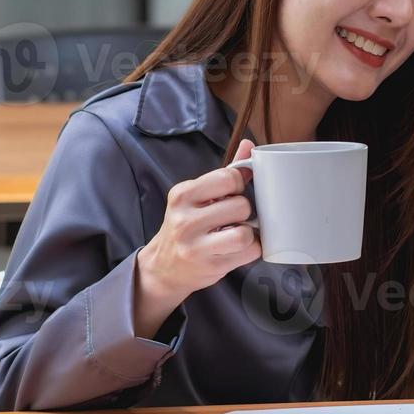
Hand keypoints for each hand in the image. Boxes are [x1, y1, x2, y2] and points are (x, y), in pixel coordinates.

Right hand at [132, 139, 260, 336]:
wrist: (163, 267)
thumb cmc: (186, 226)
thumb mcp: (197, 196)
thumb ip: (225, 172)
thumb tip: (250, 145)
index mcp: (182, 194)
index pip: (228, 177)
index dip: (238, 185)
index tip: (232, 194)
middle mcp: (185, 219)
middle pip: (241, 205)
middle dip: (244, 211)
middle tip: (233, 217)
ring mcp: (195, 246)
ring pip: (244, 233)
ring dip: (248, 233)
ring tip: (236, 233)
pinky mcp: (209, 267)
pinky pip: (248, 253)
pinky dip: (250, 250)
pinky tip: (237, 249)